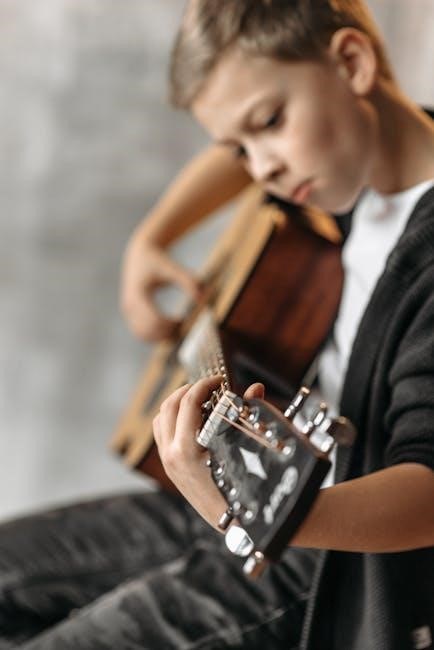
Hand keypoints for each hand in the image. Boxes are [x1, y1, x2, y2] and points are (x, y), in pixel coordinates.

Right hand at [120, 234, 202, 340]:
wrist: (139, 254)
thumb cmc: (157, 260)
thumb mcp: (172, 267)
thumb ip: (188, 281)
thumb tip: (202, 298)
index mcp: (139, 294)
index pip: (154, 320)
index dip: (171, 325)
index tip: (185, 321)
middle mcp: (129, 305)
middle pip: (148, 331)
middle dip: (166, 332)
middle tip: (184, 325)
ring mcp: (127, 311)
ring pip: (143, 335)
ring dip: (161, 335)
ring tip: (177, 325)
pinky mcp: (129, 314)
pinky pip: (141, 332)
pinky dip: (155, 334)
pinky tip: (169, 325)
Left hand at [153, 377, 264, 528]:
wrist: (244, 525)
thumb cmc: (251, 486)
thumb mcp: (250, 447)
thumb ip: (250, 412)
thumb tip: (255, 388)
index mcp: (187, 449)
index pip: (188, 403)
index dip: (204, 385)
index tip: (219, 380)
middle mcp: (172, 456)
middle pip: (169, 406)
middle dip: (188, 389)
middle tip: (208, 386)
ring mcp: (169, 462)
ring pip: (160, 419)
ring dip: (177, 403)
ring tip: (198, 398)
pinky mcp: (171, 468)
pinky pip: (162, 434)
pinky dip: (172, 419)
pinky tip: (192, 418)